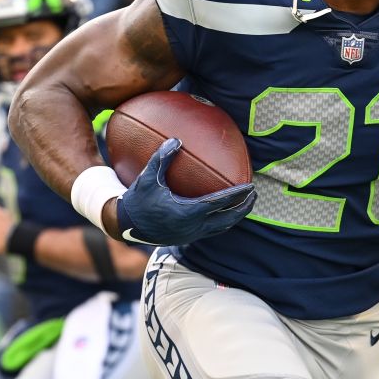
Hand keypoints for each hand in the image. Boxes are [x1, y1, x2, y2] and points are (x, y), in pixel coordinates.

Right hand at [116, 138, 255, 244]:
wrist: (124, 227)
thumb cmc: (137, 200)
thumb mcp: (147, 178)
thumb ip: (162, 158)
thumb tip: (176, 139)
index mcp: (188, 212)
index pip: (220, 203)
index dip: (237, 195)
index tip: (250, 186)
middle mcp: (193, 226)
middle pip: (228, 219)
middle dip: (244, 208)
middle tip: (254, 195)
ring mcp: (191, 235)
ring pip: (221, 228)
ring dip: (235, 216)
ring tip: (244, 205)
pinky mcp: (186, 238)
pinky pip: (211, 231)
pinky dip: (222, 222)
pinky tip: (223, 212)